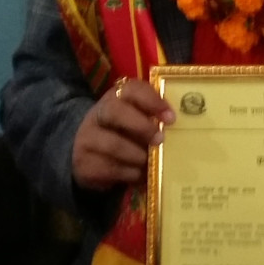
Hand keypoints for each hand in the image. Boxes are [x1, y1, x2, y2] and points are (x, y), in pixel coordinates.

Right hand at [71, 77, 174, 191]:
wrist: (88, 157)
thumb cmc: (123, 135)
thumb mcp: (135, 121)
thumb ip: (152, 118)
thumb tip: (178, 128)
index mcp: (115, 98)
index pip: (131, 89)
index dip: (151, 100)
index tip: (170, 117)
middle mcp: (98, 114)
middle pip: (114, 111)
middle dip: (141, 126)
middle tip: (160, 140)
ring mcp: (87, 139)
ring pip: (113, 144)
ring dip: (137, 155)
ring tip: (151, 162)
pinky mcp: (85, 164)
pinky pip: (110, 168)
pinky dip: (130, 173)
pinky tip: (140, 175)